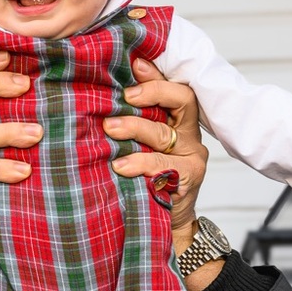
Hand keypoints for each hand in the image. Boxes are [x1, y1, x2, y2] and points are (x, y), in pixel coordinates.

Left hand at [103, 57, 207, 241]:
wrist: (168, 225)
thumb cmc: (151, 183)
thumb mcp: (142, 149)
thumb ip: (134, 127)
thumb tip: (100, 100)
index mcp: (181, 123)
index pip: (175, 89)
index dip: (157, 76)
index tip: (135, 65)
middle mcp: (190, 137)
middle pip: (181, 102)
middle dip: (151, 94)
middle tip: (124, 96)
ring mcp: (192, 159)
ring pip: (165, 134)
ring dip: (136, 128)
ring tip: (110, 128)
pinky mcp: (187, 181)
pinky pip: (163, 168)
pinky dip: (140, 164)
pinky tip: (120, 166)